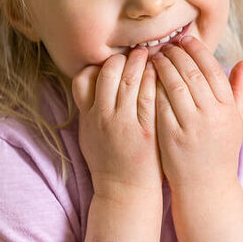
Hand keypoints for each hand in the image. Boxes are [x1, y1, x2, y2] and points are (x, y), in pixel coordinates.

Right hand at [72, 48, 163, 200]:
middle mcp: (103, 117)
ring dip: (140, 62)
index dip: (97, 65)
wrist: (125, 191)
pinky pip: (149, 95)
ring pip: (130, 80)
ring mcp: (124, 123)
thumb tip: (90, 82)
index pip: (83, 78)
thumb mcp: (88, 135)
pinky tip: (160, 72)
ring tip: (149, 54)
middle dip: (122, 58)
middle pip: (108, 73)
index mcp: (87, 116)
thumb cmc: (108, 162)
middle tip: (135, 51)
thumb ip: (88, 109)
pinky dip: (153, 79)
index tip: (111, 60)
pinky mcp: (145, 129)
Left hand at [151, 35, 242, 191]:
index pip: (212, 69)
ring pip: (174, 86)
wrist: (206, 187)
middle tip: (166, 45)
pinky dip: (152, 87)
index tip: (185, 40)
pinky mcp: (171, 136)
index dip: (197, 51)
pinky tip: (146, 78)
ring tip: (155, 57)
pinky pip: (159, 104)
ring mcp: (191, 126)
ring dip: (163, 67)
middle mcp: (212, 116)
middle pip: (192, 74)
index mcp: (228, 108)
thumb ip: (238, 90)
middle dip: (177, 55)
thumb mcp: (235, 120)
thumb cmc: (220, 150)